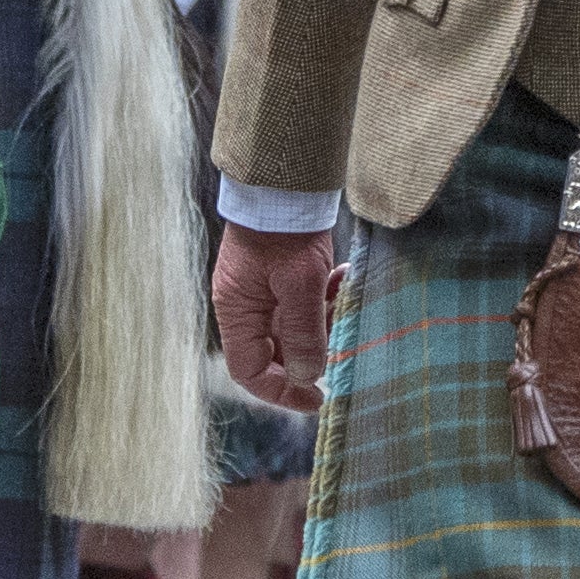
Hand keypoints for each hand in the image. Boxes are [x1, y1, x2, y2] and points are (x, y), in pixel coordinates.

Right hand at [214, 224, 336, 412]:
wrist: (285, 180)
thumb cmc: (286, 231)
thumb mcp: (301, 284)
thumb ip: (304, 334)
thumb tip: (307, 376)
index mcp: (237, 311)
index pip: (249, 371)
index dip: (281, 392)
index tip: (316, 398)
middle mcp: (244, 305)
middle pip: (273, 352)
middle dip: (310, 354)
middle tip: (341, 346)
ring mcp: (261, 290)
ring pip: (292, 329)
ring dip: (322, 324)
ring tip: (342, 300)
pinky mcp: (279, 275)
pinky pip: (301, 304)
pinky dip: (323, 301)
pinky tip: (341, 280)